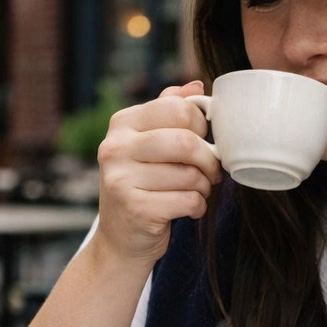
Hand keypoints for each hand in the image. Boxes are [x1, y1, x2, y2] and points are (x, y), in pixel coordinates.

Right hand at [95, 81, 221, 266]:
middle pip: (186, 141)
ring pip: (190, 174)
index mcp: (122, 123)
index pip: (177, 108)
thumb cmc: (144, 186)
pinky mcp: (135, 210)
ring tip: (196, 191)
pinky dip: (197, 207)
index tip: (203, 142)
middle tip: (211, 172)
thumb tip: (196, 86)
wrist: (121, 239)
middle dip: (209, 160)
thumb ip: (169, 113)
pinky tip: (188, 209)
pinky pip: (188, 200)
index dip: (201, 126)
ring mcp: (121, 179)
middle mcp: (115, 148)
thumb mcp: (150, 144)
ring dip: (204, 186)